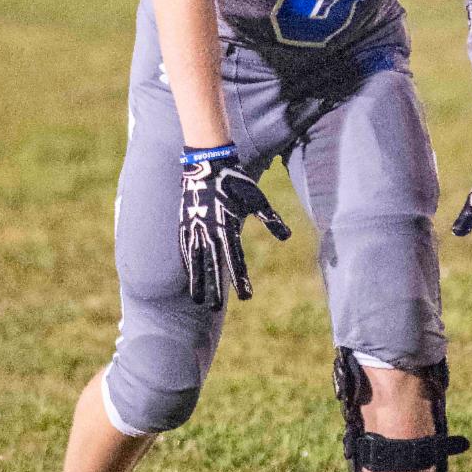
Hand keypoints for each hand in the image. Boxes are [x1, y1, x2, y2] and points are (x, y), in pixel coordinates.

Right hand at [178, 145, 291, 310]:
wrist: (207, 163)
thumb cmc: (235, 181)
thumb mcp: (256, 198)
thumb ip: (270, 219)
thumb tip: (286, 236)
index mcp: (228, 226)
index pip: (235, 259)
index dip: (240, 279)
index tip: (246, 296)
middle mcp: (209, 230)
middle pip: (213, 265)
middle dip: (215, 287)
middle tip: (216, 308)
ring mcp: (195, 228)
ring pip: (196, 261)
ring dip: (198, 281)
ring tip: (199, 301)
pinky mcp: (185, 224)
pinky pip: (185, 249)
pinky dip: (188, 265)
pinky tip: (190, 277)